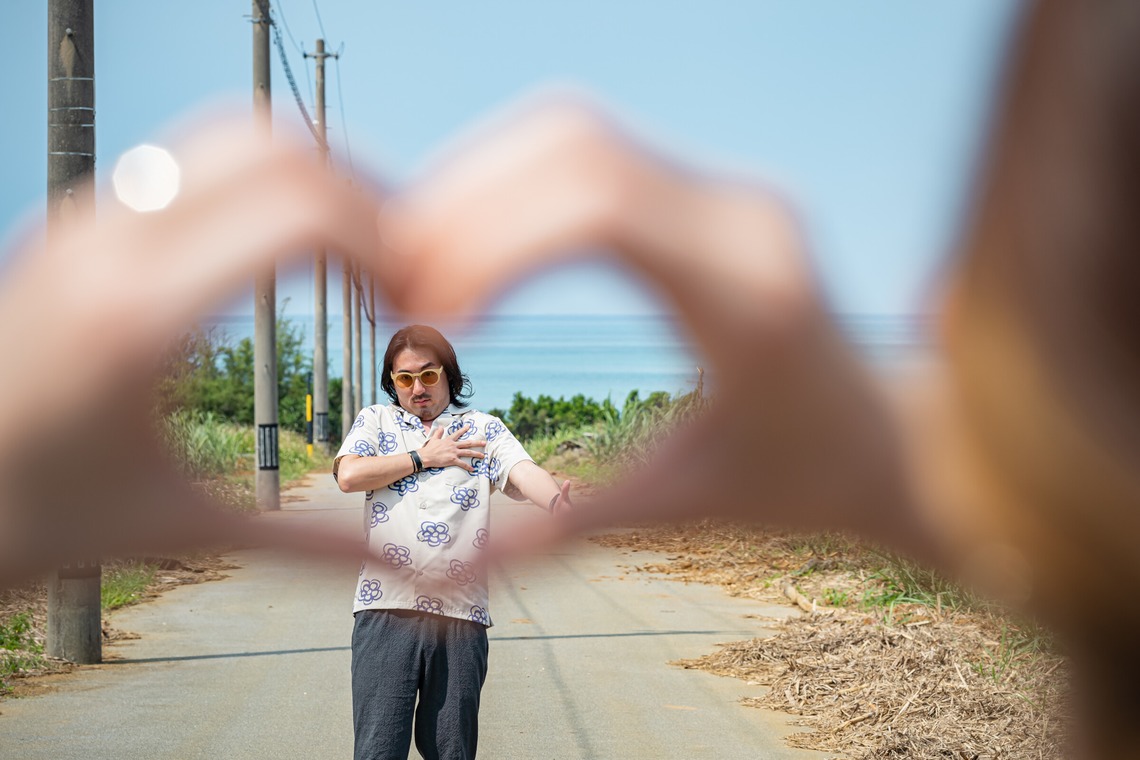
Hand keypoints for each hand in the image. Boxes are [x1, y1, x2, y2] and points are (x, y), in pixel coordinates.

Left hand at [0, 115, 389, 584]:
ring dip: (310, 181)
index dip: (389, 242)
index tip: (415, 299)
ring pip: (229, 139)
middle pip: (274, 145)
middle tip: (400, 261)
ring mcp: (84, 220)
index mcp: (137, 313)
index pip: (303, 208)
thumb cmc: (31, 521)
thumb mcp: (183, 527)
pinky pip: (189, 167)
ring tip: (354, 252)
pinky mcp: (75, 224)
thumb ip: (312, 544)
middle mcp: (105, 242)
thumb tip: (411, 568)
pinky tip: (281, 256)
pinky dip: (258, 188)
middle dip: (362, 192)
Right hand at [383, 95, 933, 562]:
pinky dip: (517, 190)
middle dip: (463, 204)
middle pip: (573, 145)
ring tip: (426, 274)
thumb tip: (444, 566)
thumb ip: (565, 533)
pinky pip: (594, 159)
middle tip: (404, 294)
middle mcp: (741, 216)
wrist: (895, 439)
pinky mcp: (709, 196)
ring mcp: (727, 194)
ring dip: (482, 188)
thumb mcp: (682, 507)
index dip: (487, 243)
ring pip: (575, 136)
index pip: (597, 206)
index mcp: (746, 293)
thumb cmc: (802, 484)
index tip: (435, 321)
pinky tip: (479, 254)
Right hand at [418, 423, 485, 471]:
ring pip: (468, 452)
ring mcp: (454, 452)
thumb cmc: (429, 448)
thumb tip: (440, 426)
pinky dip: (468, 466)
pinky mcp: (452, 460)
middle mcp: (453, 445)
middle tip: (484, 442)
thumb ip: (438, 432)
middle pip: (468, 443)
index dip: (464, 429)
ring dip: (476, 454)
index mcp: (449, 440)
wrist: (426, 456)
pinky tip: (473, 469)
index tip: (469, 426)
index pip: (458, 433)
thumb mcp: (434, 439)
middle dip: (477, 443)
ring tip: (483, 455)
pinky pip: (462, 464)